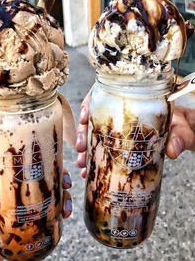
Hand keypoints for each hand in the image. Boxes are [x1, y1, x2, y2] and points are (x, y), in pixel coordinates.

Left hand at [0, 171, 71, 260]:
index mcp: (12, 184)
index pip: (32, 168)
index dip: (46, 163)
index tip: (55, 164)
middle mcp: (26, 194)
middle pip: (48, 181)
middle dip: (62, 179)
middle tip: (66, 184)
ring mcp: (33, 208)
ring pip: (55, 197)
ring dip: (66, 198)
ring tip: (67, 208)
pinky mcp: (37, 223)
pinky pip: (53, 215)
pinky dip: (62, 213)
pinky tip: (65, 216)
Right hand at [76, 92, 194, 176]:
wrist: (183, 133)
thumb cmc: (180, 123)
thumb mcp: (180, 125)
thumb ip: (180, 134)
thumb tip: (172, 151)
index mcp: (132, 100)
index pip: (104, 94)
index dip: (89, 104)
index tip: (84, 118)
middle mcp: (121, 112)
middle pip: (94, 117)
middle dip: (83, 132)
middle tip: (81, 148)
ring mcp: (118, 128)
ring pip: (93, 133)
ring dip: (85, 148)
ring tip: (82, 164)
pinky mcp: (119, 142)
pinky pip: (101, 147)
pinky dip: (93, 158)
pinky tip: (88, 170)